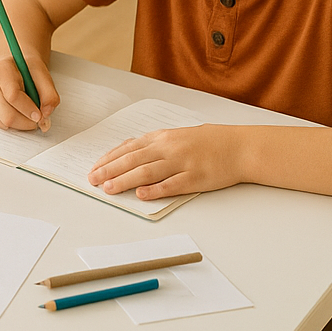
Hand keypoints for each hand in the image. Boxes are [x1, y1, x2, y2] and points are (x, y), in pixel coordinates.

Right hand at [0, 48, 58, 130]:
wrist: (13, 66)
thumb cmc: (26, 69)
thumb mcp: (43, 74)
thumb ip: (49, 94)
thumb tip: (46, 113)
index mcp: (1, 69)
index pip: (13, 96)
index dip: (28, 109)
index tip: (40, 115)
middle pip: (6, 114)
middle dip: (26, 122)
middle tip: (37, 120)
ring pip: (2, 121)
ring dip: (20, 124)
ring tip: (28, 115)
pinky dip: (12, 123)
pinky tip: (18, 114)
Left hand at [87, 125, 243, 200]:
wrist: (238, 146)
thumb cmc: (206, 142)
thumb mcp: (175, 136)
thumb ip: (151, 144)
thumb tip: (126, 150)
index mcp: (161, 138)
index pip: (128, 149)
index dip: (109, 159)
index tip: (94, 168)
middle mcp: (169, 148)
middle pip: (133, 160)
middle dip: (110, 170)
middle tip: (93, 180)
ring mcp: (182, 163)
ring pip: (148, 172)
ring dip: (125, 180)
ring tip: (109, 188)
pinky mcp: (196, 178)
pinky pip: (173, 184)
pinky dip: (155, 189)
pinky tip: (141, 194)